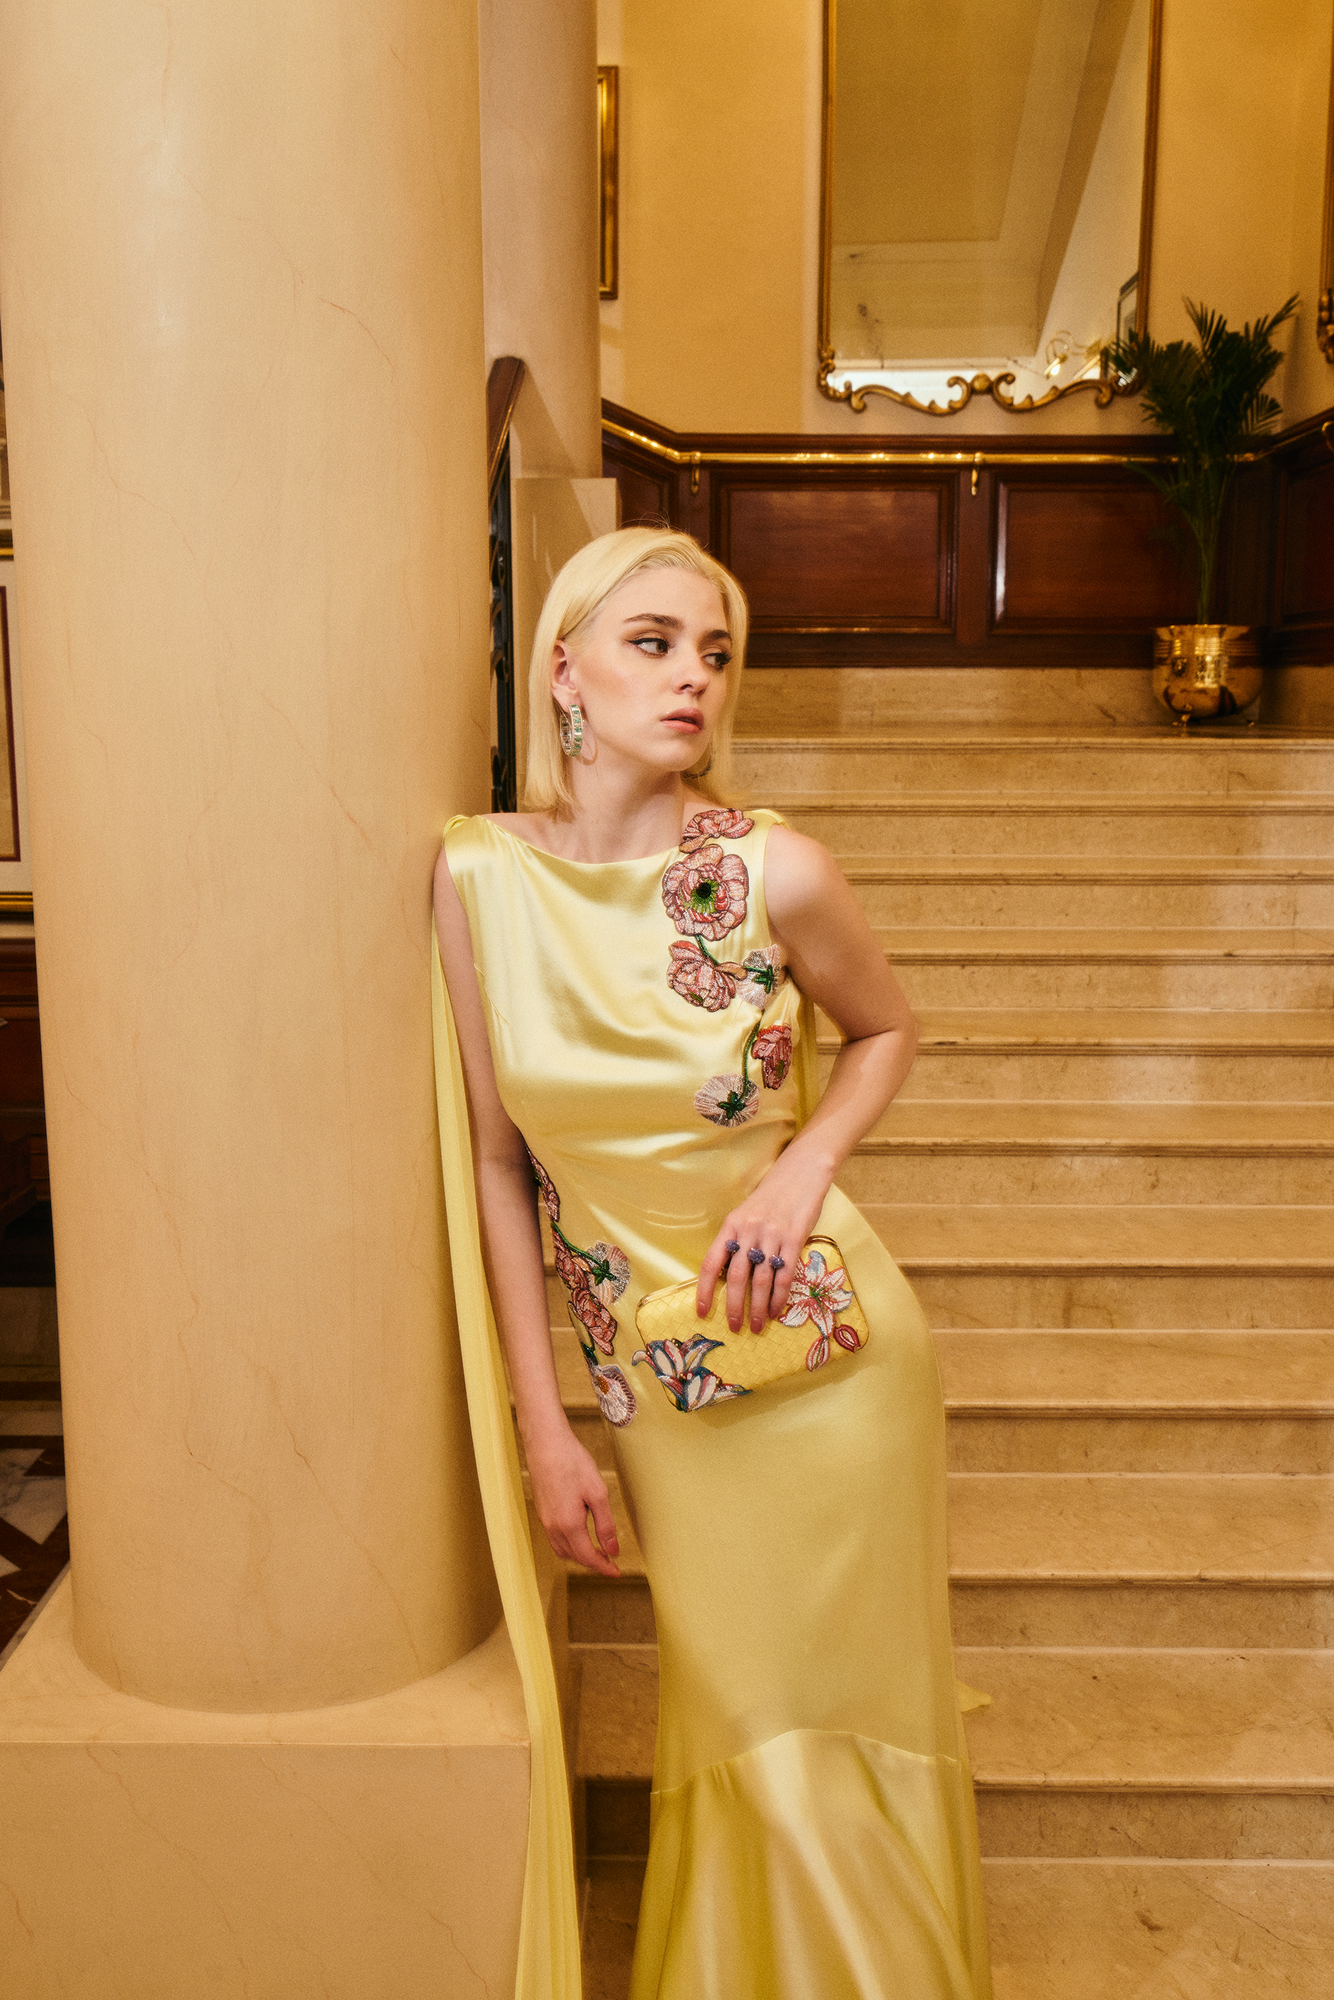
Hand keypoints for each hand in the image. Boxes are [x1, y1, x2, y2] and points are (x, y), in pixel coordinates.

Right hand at [524, 1421, 620, 1577]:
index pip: (588, 1557)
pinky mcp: (541, 1511)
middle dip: (593, 1563)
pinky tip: (580, 1534)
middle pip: (575, 1557)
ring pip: (563, 1550)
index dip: (604, 1568)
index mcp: (569, 1524)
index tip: (617, 1573)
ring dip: (580, 1555)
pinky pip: (555, 1538)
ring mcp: (545, 1519)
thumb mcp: (597, 1493)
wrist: (546, 1443)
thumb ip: (605, 1525)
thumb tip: (613, 1550)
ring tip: (598, 1550)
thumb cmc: (572, 1462)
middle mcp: (553, 1527)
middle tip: (611, 1562)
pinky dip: (569, 1544)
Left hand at [696, 1149, 831, 1332]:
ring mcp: (772, 1236)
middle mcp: (748, 1232)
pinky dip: (779, 1296)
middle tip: (734, 1327)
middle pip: (735, 1277)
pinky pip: (784, 1275)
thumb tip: (725, 1277)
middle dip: (733, 1307)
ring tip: (756, 1326)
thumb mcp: (745, 1215)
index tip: (702, 1312)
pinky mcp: (794, 1239)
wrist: (800, 1174)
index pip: (710, 1263)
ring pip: (761, 1280)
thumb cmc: (770, 1198)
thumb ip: (736, 1241)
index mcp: (731, 1226)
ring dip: (757, 1307)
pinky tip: (776, 1310)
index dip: (704, 1290)